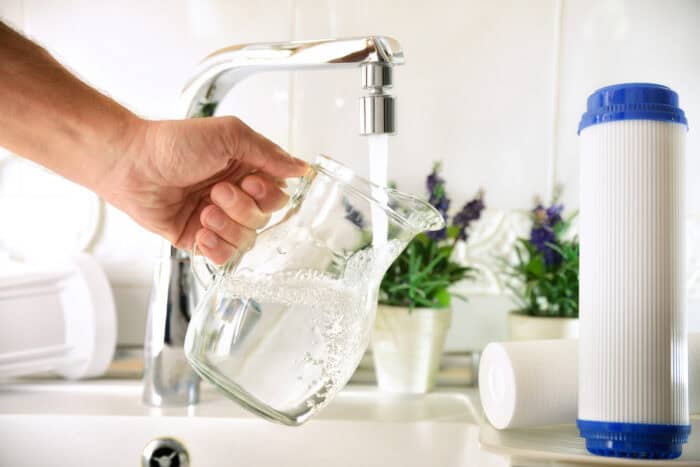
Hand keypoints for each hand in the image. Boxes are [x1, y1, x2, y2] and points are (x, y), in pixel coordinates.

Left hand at [104, 116, 307, 263]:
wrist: (131, 164)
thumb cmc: (173, 143)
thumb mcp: (229, 135)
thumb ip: (268, 153)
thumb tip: (301, 168)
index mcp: (246, 170)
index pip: (278, 195)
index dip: (267, 195)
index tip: (248, 181)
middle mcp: (235, 195)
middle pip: (263, 219)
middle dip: (241, 208)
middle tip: (216, 191)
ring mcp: (217, 218)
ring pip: (246, 239)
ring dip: (226, 226)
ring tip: (203, 210)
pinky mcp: (198, 238)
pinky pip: (223, 256)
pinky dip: (216, 247)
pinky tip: (202, 231)